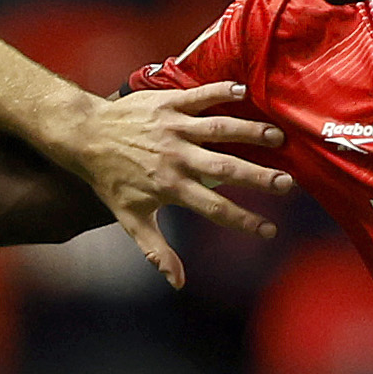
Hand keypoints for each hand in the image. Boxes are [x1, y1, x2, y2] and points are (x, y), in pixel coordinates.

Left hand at [42, 84, 290, 288]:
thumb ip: (156, 250)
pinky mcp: (168, 103)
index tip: (269, 230)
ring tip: (278, 137)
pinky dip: (222, 91)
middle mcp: (176, 157)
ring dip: (249, 132)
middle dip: (258, 177)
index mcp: (170, 187)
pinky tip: (245, 91)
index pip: (215, 208)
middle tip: (287, 183)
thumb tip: (177, 282)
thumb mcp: (130, 218)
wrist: (85, 136)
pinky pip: (200, 96)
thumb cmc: (109, 179)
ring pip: (219, 129)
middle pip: (225, 168)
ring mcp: (173, 128)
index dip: (244, 221)